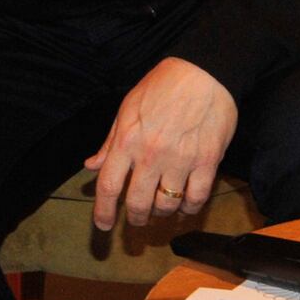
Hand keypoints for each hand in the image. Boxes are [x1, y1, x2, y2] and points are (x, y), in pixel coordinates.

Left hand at [85, 57, 238, 229]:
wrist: (203, 73)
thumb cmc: (161, 87)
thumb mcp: (126, 109)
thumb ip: (110, 142)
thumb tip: (92, 165)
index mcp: (127, 141)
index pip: (109, 186)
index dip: (103, 211)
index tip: (103, 225)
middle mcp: (151, 155)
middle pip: (138, 202)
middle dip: (135, 218)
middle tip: (137, 220)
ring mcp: (180, 160)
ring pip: (167, 204)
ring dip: (162, 213)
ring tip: (161, 208)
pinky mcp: (207, 162)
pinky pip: (196, 198)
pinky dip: (189, 208)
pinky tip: (185, 205)